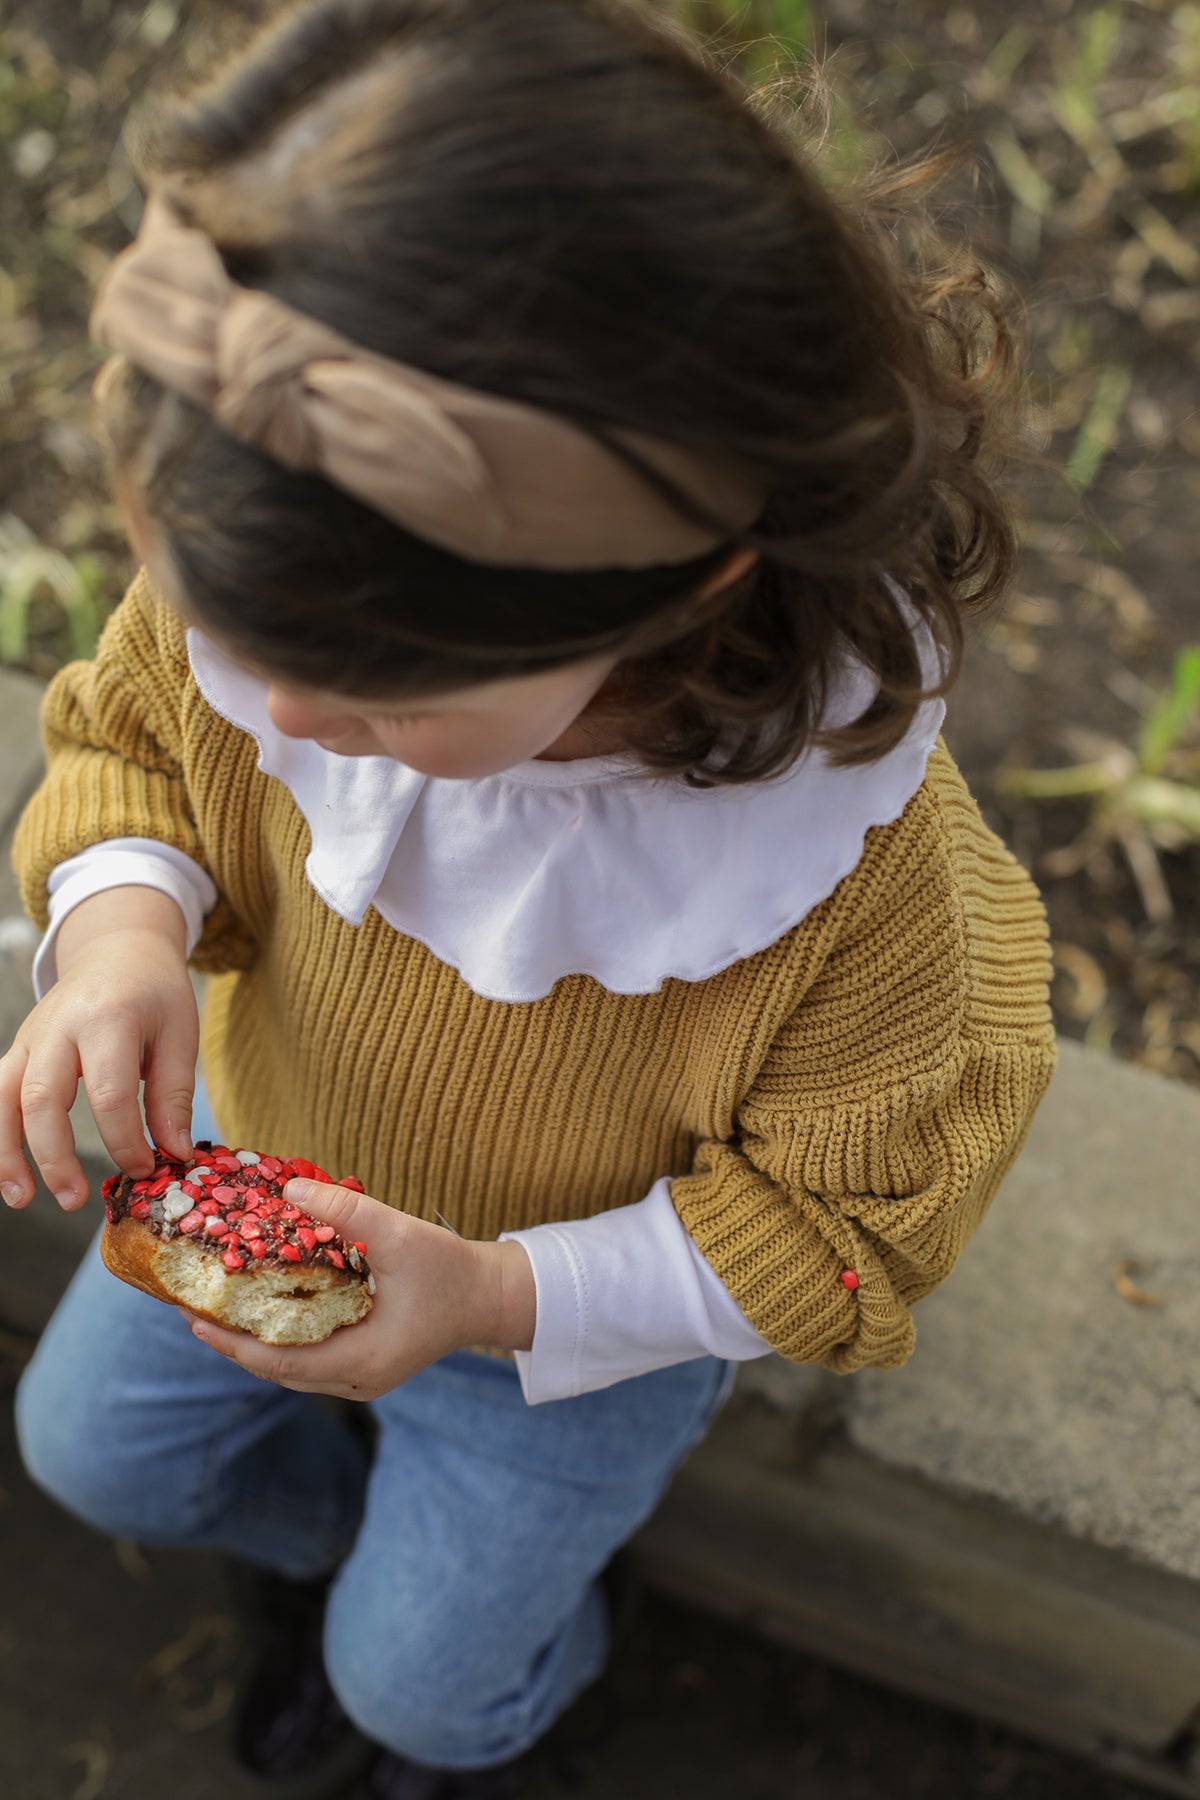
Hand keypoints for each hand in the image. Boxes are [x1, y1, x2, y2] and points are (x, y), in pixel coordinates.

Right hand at [0, 888, 196, 1210]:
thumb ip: (174, 1096)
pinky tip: (8, 1174)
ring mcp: (31, 1035)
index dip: (126, 1140)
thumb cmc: (155, 994)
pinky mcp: (19, 1048)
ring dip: (8, 1152)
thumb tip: (175, 1154)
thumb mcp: (180, 1034)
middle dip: (56, 1155)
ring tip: (22, 1198)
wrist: (119, 949)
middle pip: (43, 1097)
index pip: (109, 1092)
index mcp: (108, 1017)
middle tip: (77, 1199)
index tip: (146, 1169)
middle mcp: (59, 1025)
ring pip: (5, 1097)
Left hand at [182, 1177, 536, 1399]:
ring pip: (288, 1365)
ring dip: (250, 1338)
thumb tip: (290, 1186)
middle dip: (229, 1338)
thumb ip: (346, 1210)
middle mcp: (354, 1378)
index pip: (277, 1361)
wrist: (490, 1296)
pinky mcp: (362, 1362)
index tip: (191, 1316)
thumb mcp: (400, 1233)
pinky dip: (277, 1334)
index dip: (229, 1342)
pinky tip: (259, 1307)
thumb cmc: (451, 1269)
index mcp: (361, 1359)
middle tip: (187, 1303)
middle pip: (274, 1367)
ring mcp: (358, 1375)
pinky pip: (306, 1355)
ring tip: (213, 1305)